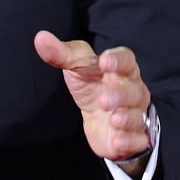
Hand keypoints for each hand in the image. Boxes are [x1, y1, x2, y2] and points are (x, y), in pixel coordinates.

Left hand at [33, 33, 153, 163]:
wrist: (99, 120)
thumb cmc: (91, 86)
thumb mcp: (76, 68)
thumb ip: (62, 54)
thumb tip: (40, 38)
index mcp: (121, 70)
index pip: (127, 60)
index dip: (118, 60)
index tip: (105, 62)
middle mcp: (133, 92)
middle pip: (134, 91)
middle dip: (121, 95)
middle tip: (105, 100)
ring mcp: (135, 115)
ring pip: (137, 116)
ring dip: (127, 118)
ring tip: (114, 120)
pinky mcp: (133, 137)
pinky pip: (138, 140)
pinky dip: (130, 141)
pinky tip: (118, 140)